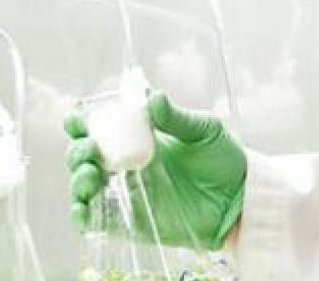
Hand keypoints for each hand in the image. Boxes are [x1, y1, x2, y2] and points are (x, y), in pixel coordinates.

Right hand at [65, 93, 246, 249]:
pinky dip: (82, 215)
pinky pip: (96, 221)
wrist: (240, 198)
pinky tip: (83, 207)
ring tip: (91, 172)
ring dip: (77, 178)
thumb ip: (177, 117)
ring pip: (85, 187)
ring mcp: (127, 192)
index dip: (82, 122)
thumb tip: (153, 97)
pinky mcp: (130, 221)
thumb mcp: (204, 130)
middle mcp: (127, 164)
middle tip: (90, 148)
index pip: (100, 127)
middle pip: (84, 156)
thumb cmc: (224, 160)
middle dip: (78, 150)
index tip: (78, 119)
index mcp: (140, 138)